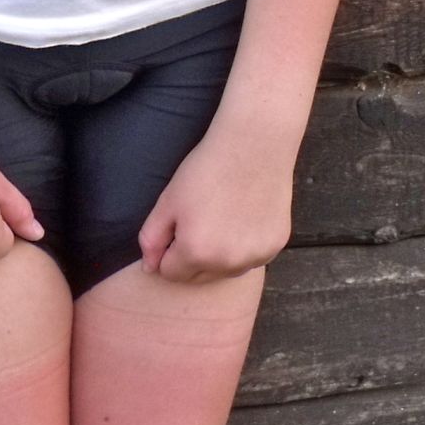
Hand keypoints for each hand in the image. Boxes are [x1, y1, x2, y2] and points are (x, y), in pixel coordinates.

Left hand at [137, 120, 295, 282]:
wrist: (253, 146)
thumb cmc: (205, 170)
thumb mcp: (168, 202)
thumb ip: (151, 239)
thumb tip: (149, 269)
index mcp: (195, 253)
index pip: (170, 273)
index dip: (169, 250)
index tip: (178, 227)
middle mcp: (227, 263)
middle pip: (198, 277)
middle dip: (193, 258)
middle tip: (201, 220)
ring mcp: (255, 257)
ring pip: (227, 271)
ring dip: (220, 256)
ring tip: (223, 218)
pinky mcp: (275, 247)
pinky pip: (251, 259)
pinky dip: (245, 247)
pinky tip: (245, 218)